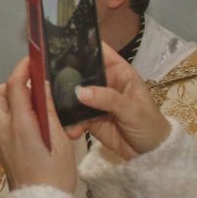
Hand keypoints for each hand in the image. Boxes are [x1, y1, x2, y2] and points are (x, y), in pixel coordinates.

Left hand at [0, 57, 78, 193]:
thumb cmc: (55, 176)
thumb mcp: (60, 142)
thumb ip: (49, 113)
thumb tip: (43, 87)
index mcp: (19, 125)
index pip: (14, 87)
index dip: (22, 69)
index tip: (33, 60)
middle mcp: (3, 130)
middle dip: (10, 84)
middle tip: (33, 87)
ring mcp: (0, 141)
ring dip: (13, 101)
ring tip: (38, 106)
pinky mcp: (3, 151)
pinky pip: (5, 124)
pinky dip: (16, 116)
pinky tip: (37, 124)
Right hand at [65, 44, 170, 160]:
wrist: (150, 155)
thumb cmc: (149, 125)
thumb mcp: (133, 109)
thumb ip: (108, 99)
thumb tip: (80, 91)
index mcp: (119, 72)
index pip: (99, 51)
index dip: (82, 44)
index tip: (60, 42)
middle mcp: (104, 82)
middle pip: (80, 72)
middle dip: (64, 75)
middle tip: (46, 78)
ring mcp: (95, 100)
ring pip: (73, 95)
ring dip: (63, 102)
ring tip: (54, 110)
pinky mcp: (89, 118)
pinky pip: (73, 116)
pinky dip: (69, 122)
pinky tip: (70, 130)